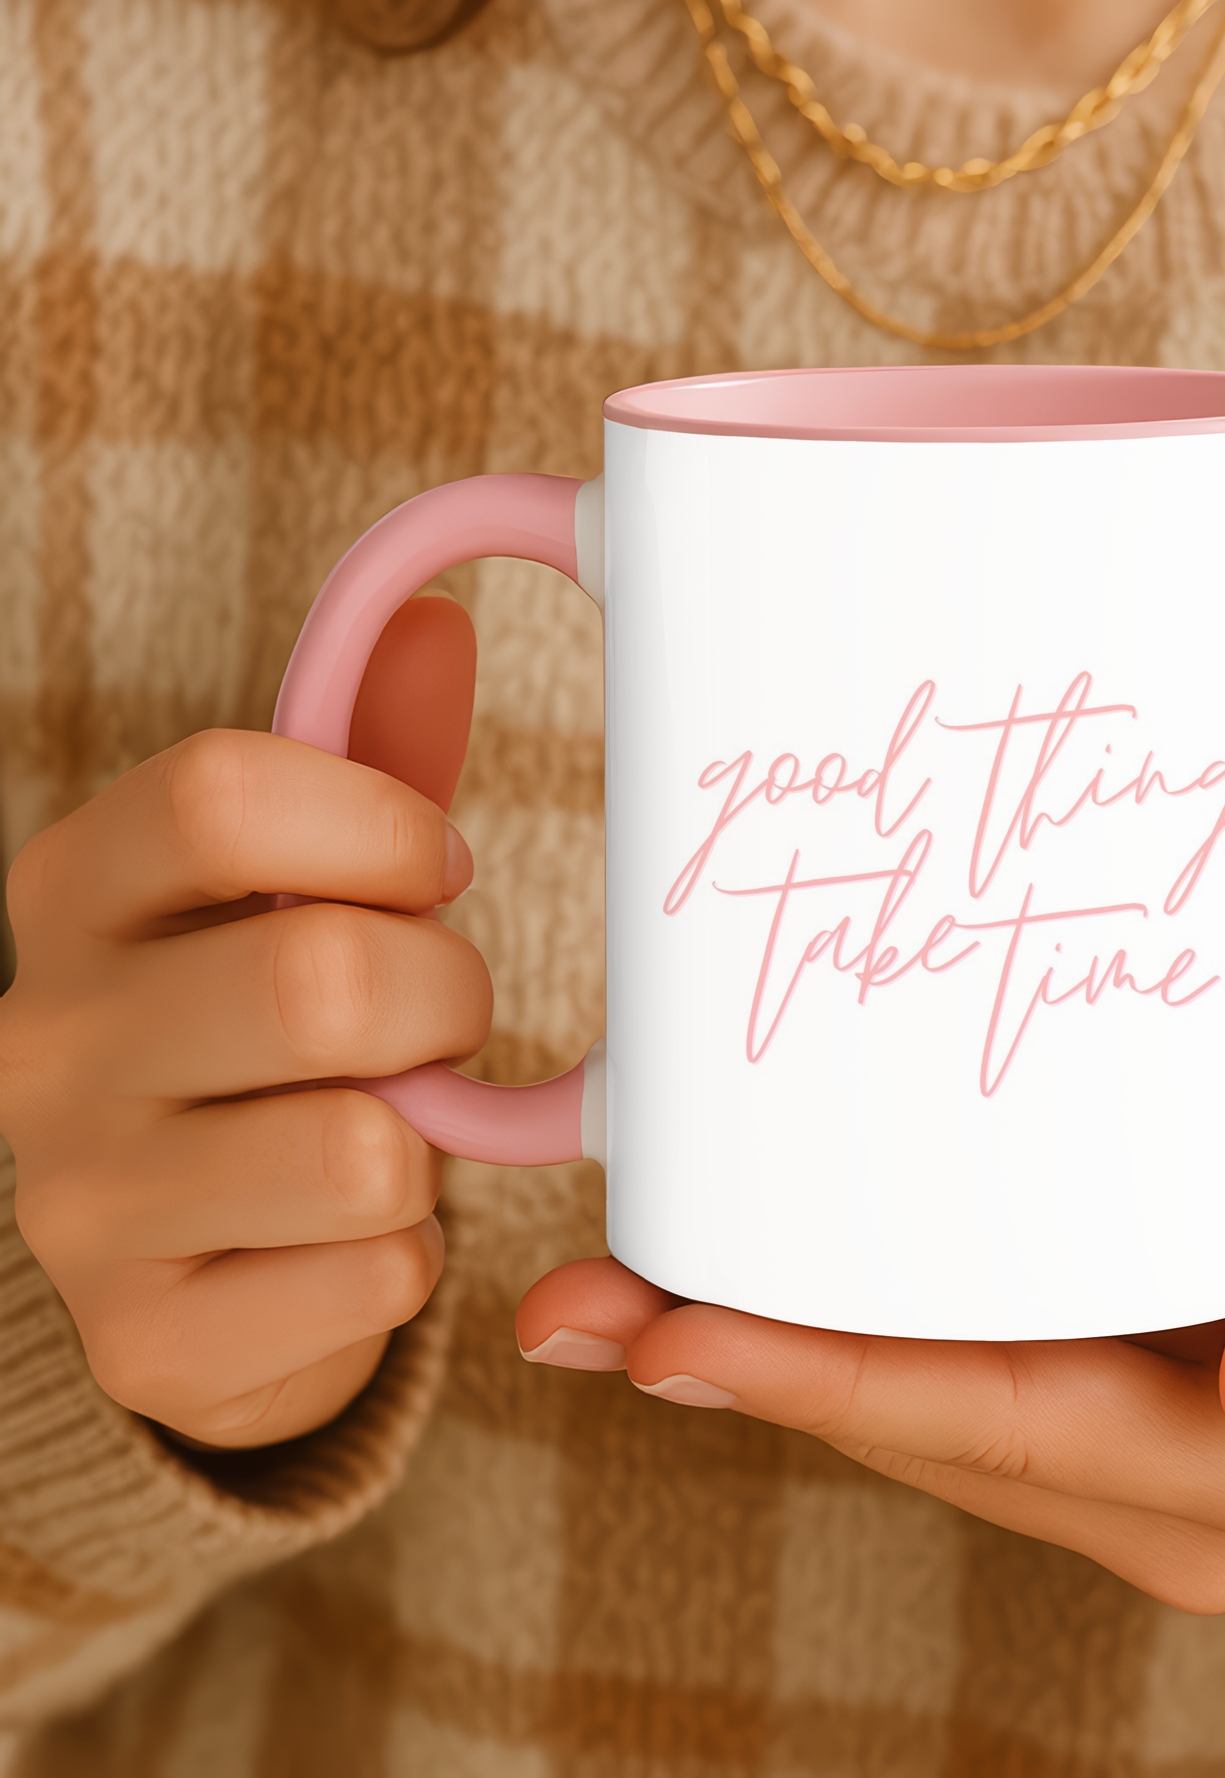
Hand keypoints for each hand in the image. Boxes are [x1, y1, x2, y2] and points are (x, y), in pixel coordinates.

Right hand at [0, 600, 488, 1448]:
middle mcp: (45, 1040)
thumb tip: (435, 617)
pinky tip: (347, 1239)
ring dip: (427, 1144)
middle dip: (446, 999)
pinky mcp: (149, 1340)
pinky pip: (375, 1278)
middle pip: (321, 981)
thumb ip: (368, 756)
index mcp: (75, 892)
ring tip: (383, 1130)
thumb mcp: (304, 879)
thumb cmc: (269, 1027)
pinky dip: (409, 1255)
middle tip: (438, 1021)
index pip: (225, 791)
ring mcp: (79, 1203)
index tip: (431, 868)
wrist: (197, 1253)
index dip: (380, 825)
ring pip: (362, 1150)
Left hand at [517, 1083, 1224, 1610]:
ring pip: (929, 1416)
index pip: (1002, 1422)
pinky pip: (970, 1383)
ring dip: (774, 1360)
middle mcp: (1180, 1493)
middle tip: (577, 1307)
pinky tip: (755, 1288)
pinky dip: (855, 1340)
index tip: (671, 1337)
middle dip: (749, 1370)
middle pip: (929, 1429)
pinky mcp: (1137, 1409)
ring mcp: (1150, 1463)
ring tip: (614, 1295)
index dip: (831, 1384)